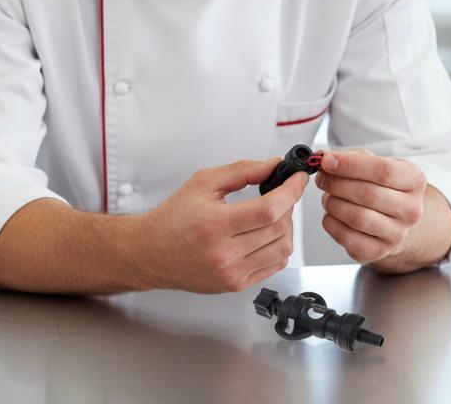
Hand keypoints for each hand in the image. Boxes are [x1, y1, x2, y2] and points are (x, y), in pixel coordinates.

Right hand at [140, 157, 308, 293]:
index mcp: (216, 224)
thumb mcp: (204, 182)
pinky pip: (274, 266)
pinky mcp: (236, 285)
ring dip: (286, 226)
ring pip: (282, 249)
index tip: (298, 179)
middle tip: (282, 192)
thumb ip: (243, 170)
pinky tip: (268, 233)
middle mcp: (225, 253)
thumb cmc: (174, 217)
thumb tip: (273, 166)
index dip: (290, 191)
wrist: (152, 252)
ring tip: (274, 213)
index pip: (269, 209)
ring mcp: (232, 273)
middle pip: (278, 228)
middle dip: (289, 205)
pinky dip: (279, 246)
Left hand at [315, 149, 426, 263]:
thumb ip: (349, 158)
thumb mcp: (373, 163)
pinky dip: (331, 222)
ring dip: (333, 203)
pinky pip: (347, 237)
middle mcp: (411, 210)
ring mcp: (397, 234)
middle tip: (322, 178)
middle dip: (336, 184)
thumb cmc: (380, 186)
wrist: (394, 218)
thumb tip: (323, 159)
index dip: (350, 165)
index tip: (327, 161)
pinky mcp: (378, 251)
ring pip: (358, 217)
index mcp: (414, 180)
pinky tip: (331, 213)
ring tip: (327, 196)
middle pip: (368, 194)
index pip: (384, 170)